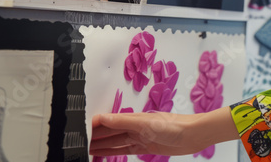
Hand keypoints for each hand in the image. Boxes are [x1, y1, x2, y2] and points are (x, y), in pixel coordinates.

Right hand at [89, 107, 236, 157]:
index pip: (107, 121)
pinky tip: (102, 153)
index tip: (78, 130)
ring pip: (114, 142)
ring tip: (84, 149)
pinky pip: (124, 150)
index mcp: (132, 118)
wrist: (194, 135)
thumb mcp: (146, 123)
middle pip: (109, 132)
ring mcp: (139, 137)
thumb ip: (123, 121)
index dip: (93, 125)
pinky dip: (112, 152)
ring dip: (100, 145)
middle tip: (76, 142)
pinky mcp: (145, 147)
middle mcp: (134, 126)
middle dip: (93, 136)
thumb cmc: (174, 125)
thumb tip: (102, 117)